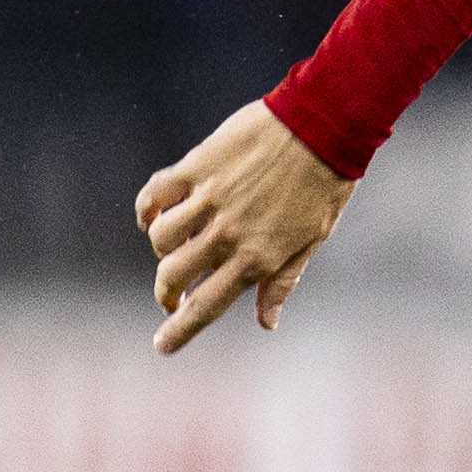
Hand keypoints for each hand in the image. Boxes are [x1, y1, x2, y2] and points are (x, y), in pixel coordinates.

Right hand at [135, 100, 351, 353]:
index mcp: (258, 258)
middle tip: (170, 296)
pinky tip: (154, 213)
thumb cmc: (324, 185)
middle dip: (165, 293)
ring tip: (175, 245)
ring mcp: (209, 200)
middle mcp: (228, 234)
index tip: (162, 346)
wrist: (323, 125)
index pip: (208, 306)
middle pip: (173, 277)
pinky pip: (154, 195)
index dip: (180, 331)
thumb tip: (266, 324)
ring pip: (160, 238)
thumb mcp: (312, 240)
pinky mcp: (195, 167)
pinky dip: (146, 208)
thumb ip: (282, 282)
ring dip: (161, 248)